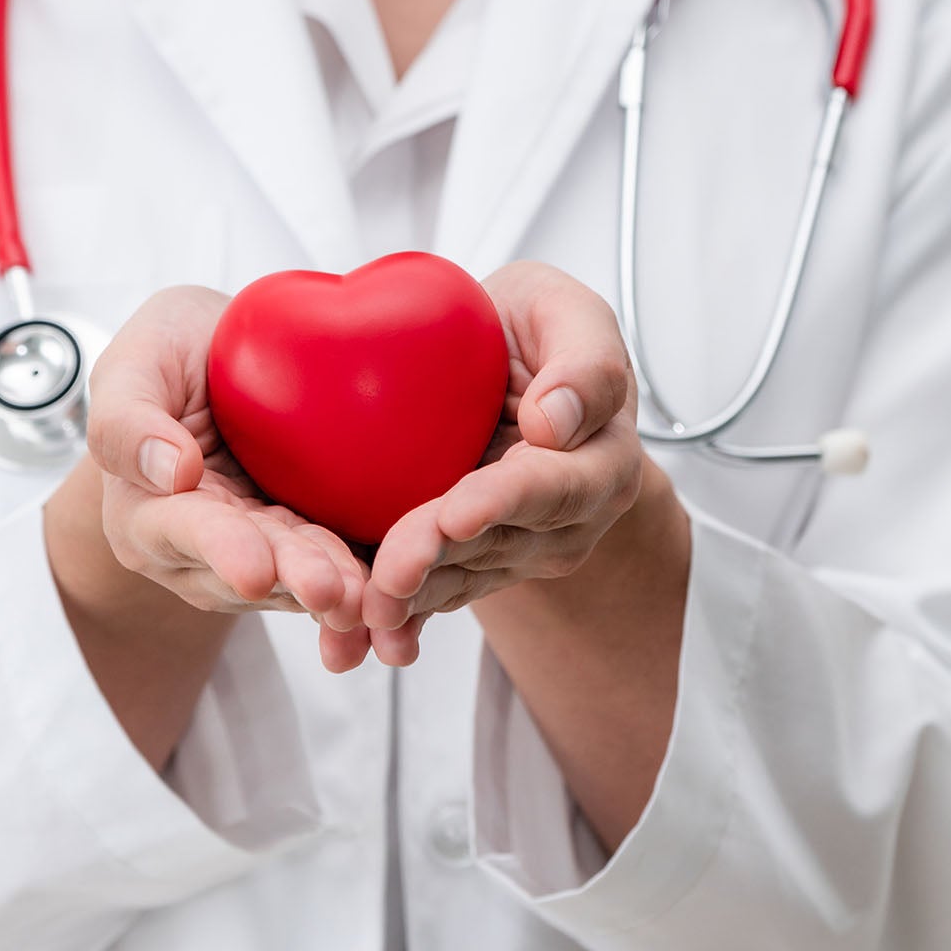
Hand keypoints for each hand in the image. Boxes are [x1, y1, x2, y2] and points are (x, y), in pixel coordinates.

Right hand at [87, 286, 372, 669]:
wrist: (224, 359)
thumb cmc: (168, 355)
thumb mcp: (134, 363)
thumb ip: (127, 419)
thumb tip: (170, 473)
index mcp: (148, 514)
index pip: (185, 533)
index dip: (222, 550)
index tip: (255, 568)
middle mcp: (201, 552)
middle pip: (253, 568)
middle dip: (294, 580)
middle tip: (332, 590)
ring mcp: (260, 554)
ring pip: (299, 579)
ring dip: (338, 591)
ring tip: (372, 596)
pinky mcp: (312, 546)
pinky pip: (340, 568)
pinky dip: (368, 581)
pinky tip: (398, 593)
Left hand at [362, 262, 644, 647]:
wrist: (505, 369)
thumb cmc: (540, 331)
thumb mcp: (569, 313)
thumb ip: (586, 363)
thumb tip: (557, 422)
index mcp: (598, 464)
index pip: (551, 485)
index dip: (503, 501)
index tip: (457, 511)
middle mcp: (561, 523)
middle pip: (494, 543)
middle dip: (439, 559)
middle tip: (389, 572)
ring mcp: (512, 551)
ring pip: (457, 578)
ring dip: (410, 599)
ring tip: (362, 612)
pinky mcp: (464, 564)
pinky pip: (429, 593)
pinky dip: (393, 615)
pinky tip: (352, 638)